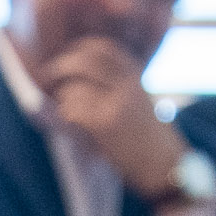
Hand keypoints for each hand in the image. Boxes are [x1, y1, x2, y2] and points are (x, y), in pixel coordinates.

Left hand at [37, 38, 187, 203]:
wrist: (167, 167)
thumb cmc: (151, 140)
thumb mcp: (141, 102)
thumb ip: (118, 86)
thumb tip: (80, 77)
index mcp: (136, 77)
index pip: (103, 48)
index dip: (79, 49)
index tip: (67, 57)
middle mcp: (127, 85)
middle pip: (83, 62)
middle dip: (60, 68)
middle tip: (49, 79)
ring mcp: (116, 103)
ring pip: (73, 88)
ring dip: (64, 100)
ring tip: (69, 112)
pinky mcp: (105, 124)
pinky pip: (72, 110)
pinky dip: (67, 117)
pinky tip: (74, 125)